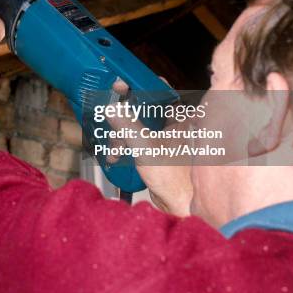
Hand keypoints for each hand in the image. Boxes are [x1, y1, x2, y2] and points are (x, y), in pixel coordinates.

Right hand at [109, 79, 192, 216]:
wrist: (180, 207)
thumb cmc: (176, 179)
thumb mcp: (145, 147)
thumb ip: (127, 125)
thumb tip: (112, 108)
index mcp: (179, 117)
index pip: (159, 90)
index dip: (139, 86)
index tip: (122, 86)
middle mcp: (174, 125)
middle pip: (143, 108)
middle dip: (124, 117)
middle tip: (112, 119)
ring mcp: (165, 139)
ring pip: (138, 125)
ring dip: (121, 135)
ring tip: (114, 147)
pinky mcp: (157, 152)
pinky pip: (137, 140)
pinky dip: (125, 145)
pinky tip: (116, 156)